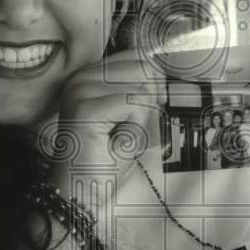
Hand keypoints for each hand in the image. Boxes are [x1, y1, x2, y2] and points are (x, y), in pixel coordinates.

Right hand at [44, 48, 161, 206]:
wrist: (81, 192)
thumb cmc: (107, 159)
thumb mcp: (131, 117)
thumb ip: (145, 91)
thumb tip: (168, 72)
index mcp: (91, 75)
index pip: (138, 56)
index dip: (152, 84)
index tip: (140, 112)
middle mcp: (83, 76)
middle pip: (145, 68)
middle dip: (148, 103)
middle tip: (125, 129)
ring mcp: (81, 89)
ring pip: (143, 88)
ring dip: (140, 120)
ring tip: (117, 137)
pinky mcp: (86, 106)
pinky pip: (136, 105)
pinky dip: (134, 129)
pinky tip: (114, 142)